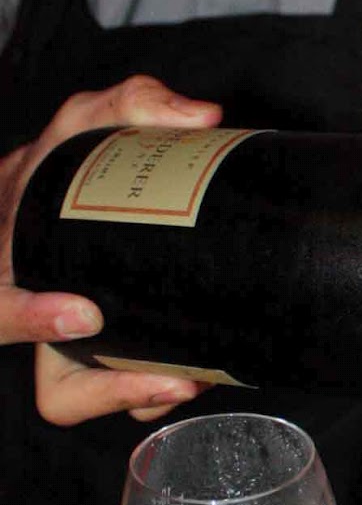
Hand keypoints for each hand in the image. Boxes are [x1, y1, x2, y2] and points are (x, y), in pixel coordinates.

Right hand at [0, 75, 220, 422]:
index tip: (85, 313)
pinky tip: (192, 373)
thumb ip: (132, 104)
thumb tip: (200, 117)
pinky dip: (149, 390)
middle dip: (110, 390)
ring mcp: (61, 344)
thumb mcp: (80, 123)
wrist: (37, 196)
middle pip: (54, 389)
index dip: (29, 318)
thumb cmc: (54, 165)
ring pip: (85, 400)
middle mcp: (28, 311)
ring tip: (191, 379)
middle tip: (172, 378)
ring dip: (138, 398)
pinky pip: (116, 391)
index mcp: (9, 263)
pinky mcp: (96, 356)